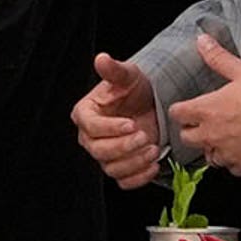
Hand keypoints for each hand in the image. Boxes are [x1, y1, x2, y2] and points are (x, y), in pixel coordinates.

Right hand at [73, 53, 161, 187]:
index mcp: (86, 114)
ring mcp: (104, 154)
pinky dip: (139, 178)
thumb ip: (114, 70)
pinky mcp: (120, 167)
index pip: (91, 127)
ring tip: (153, 148)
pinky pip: (124, 181)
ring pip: (112, 168)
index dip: (111, 128)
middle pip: (99, 151)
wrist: (149, 104)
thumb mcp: (127, 76)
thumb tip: (101, 59)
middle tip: (145, 136)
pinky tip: (154, 164)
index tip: (131, 123)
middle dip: (124, 146)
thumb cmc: (133, 89)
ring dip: (134, 162)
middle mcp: (91, 137)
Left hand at [167, 35, 240, 175]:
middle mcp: (212, 134)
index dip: (181, 110)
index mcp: (207, 110)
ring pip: (208, 156)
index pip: (177, 113)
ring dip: (212, 148)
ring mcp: (227, 152)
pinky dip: (234, 161)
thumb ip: (218, 58)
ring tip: (224, 138)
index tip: (188, 108)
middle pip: (187, 138)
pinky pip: (231, 168)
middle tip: (205, 123)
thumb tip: (202, 41)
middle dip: (193, 130)